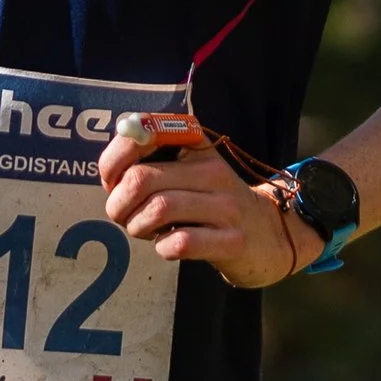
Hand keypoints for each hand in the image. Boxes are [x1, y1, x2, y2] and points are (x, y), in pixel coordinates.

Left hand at [97, 129, 307, 289]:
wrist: (269, 235)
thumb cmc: (213, 204)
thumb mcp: (188, 173)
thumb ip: (150, 165)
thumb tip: (110, 174)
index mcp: (197, 146)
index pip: (145, 133)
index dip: (114, 159)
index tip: (112, 181)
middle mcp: (212, 170)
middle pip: (142, 178)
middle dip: (118, 204)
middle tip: (122, 216)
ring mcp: (225, 206)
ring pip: (158, 209)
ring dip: (138, 226)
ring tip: (145, 231)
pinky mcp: (232, 241)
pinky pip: (180, 242)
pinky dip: (162, 247)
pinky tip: (168, 246)